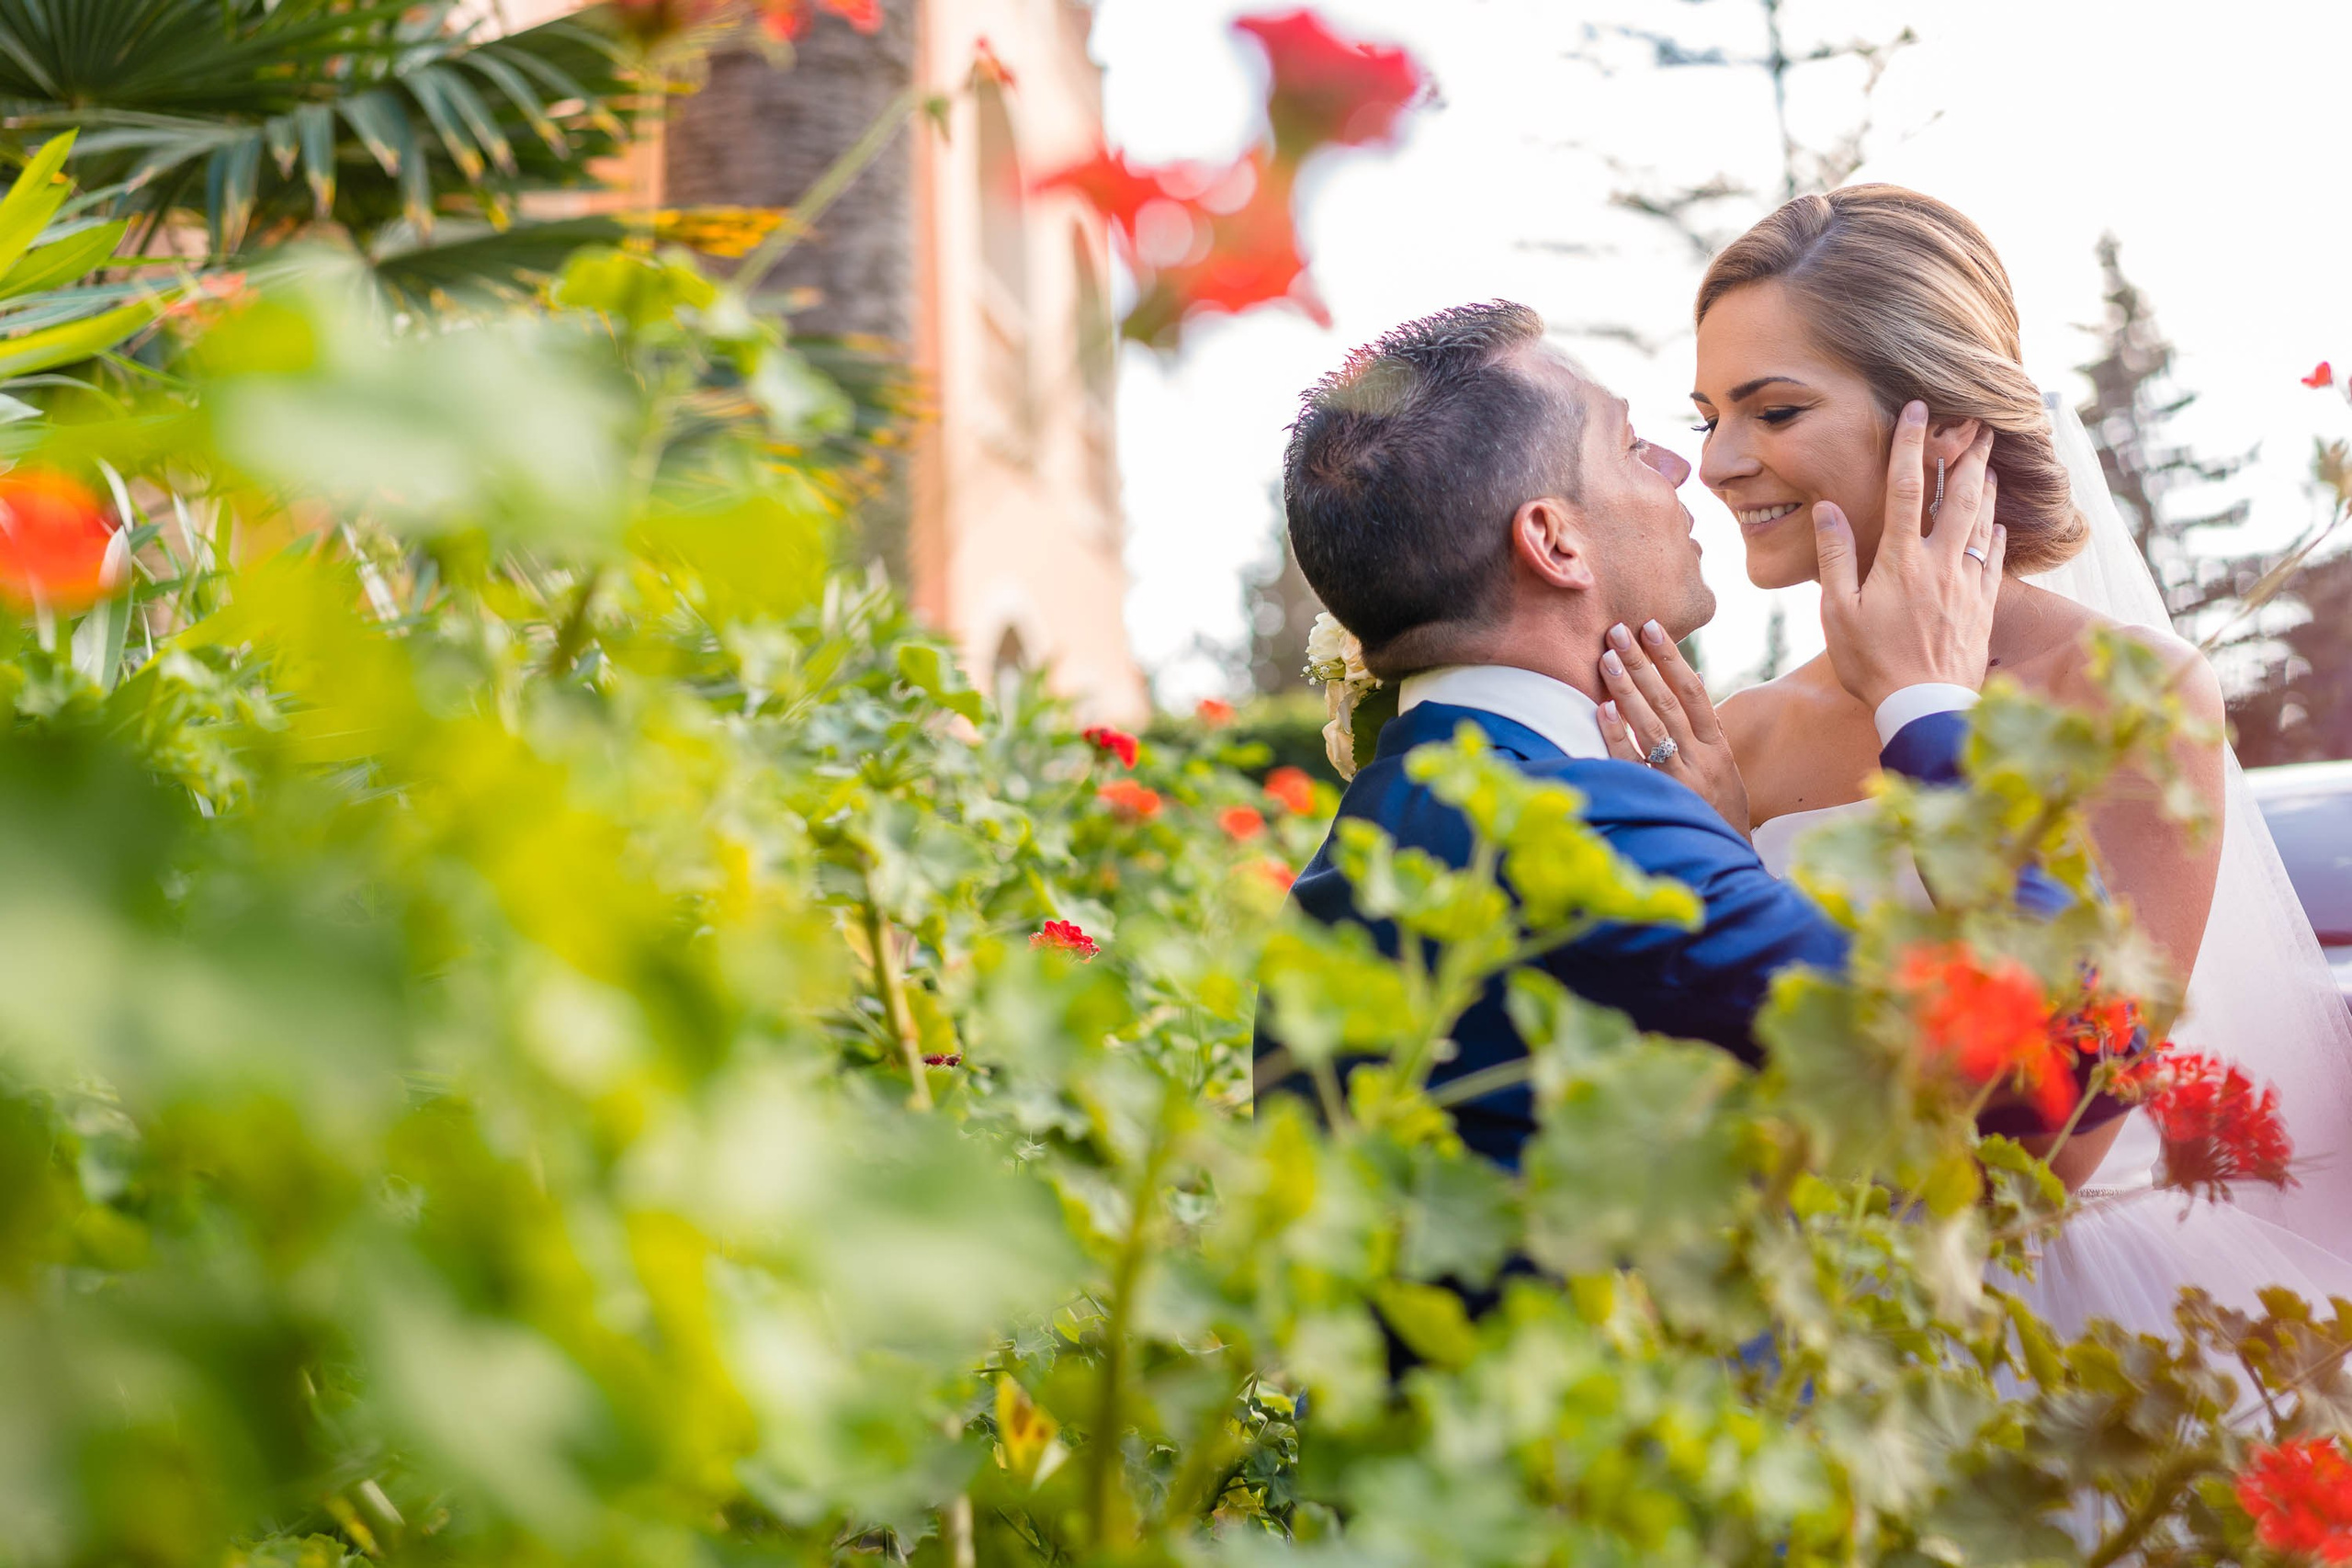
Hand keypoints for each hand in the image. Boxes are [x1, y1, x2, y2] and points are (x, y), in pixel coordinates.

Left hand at [1597, 619, 1750, 837]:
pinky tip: (1602, 709)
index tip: (1651, 627)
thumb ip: (1705, 726)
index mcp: (1717, 746)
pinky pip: (1633, 763)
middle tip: (1616, 631)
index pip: (1694, 691)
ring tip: (1606, 658)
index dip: (1672, 658)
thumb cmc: (1719, 810)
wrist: (1725, 860)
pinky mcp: (1660, 800)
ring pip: (1652, 726)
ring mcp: (1680, 779)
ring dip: (1628, 690)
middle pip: (1669, 701)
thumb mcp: (1721, 766)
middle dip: (1642, 664)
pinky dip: (1618, 735)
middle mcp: (1701, 759)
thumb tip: (1694, 677)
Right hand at [1815, 405, 2005, 713]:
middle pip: (1958, 495)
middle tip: (1979, 423)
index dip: (1911, 444)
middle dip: (1968, 455)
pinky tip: (1998, 521)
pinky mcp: (1983, 605)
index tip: (1918, 409)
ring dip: (1986, 486)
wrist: (1926, 707)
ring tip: (1990, 460)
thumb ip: (1836, 556)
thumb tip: (1829, 508)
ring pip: (1983, 521)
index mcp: (1901, 560)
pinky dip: (1997, 531)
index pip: (1906, 488)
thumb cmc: (1873, 663)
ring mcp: (1967, 583)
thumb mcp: (1838, 611)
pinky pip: (1995, 557)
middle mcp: (1940, 562)